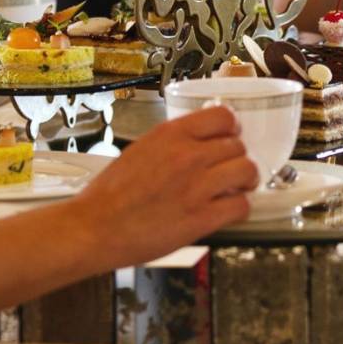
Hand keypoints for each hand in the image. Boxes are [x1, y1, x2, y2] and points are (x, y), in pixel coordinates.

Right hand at [75, 108, 256, 266]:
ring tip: (236, 188)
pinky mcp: (201, 218)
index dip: (231, 129)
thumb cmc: (110, 194)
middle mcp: (188, 156)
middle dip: (236, 158)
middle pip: (238, 146)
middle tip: (228, 169)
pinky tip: (228, 210)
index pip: (224, 116)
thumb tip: (198, 141)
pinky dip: (239, 208)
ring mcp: (197, 187)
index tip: (229, 137)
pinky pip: (241, 206)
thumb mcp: (141, 149)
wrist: (94, 227)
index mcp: (171, 134)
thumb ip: (173, 143)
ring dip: (245, 181)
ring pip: (247, 171)